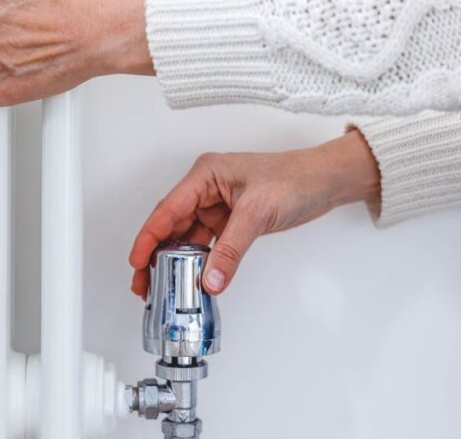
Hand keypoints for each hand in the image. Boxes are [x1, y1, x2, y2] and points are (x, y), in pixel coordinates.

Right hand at [129, 131, 380, 295]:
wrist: (323, 182)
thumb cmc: (294, 178)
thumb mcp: (257, 213)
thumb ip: (231, 249)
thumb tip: (211, 279)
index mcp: (204, 175)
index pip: (167, 210)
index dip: (148, 237)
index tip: (137, 261)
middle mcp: (205, 189)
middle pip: (170, 225)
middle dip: (155, 255)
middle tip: (144, 283)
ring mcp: (217, 205)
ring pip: (186, 237)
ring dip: (175, 261)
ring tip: (162, 286)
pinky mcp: (229, 220)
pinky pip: (206, 244)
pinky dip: (198, 262)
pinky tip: (191, 278)